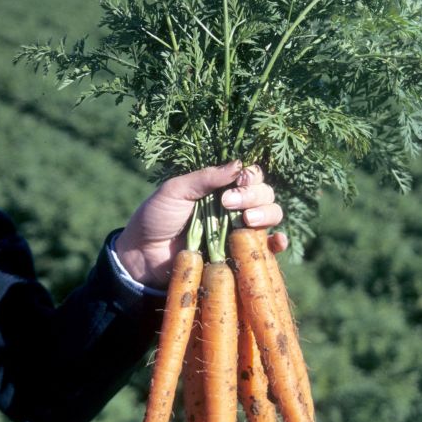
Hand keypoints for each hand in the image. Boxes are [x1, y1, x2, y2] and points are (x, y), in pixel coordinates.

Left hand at [115, 160, 286, 288]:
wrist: (143, 256)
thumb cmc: (156, 218)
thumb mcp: (176, 190)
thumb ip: (205, 178)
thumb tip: (239, 165)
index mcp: (221, 187)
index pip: (251, 176)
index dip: (250, 179)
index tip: (236, 184)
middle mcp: (235, 207)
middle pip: (265, 194)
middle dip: (254, 196)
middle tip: (229, 204)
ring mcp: (239, 231)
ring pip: (271, 216)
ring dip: (266, 215)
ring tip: (246, 222)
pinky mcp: (240, 255)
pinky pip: (268, 249)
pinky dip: (278, 243)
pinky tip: (277, 241)